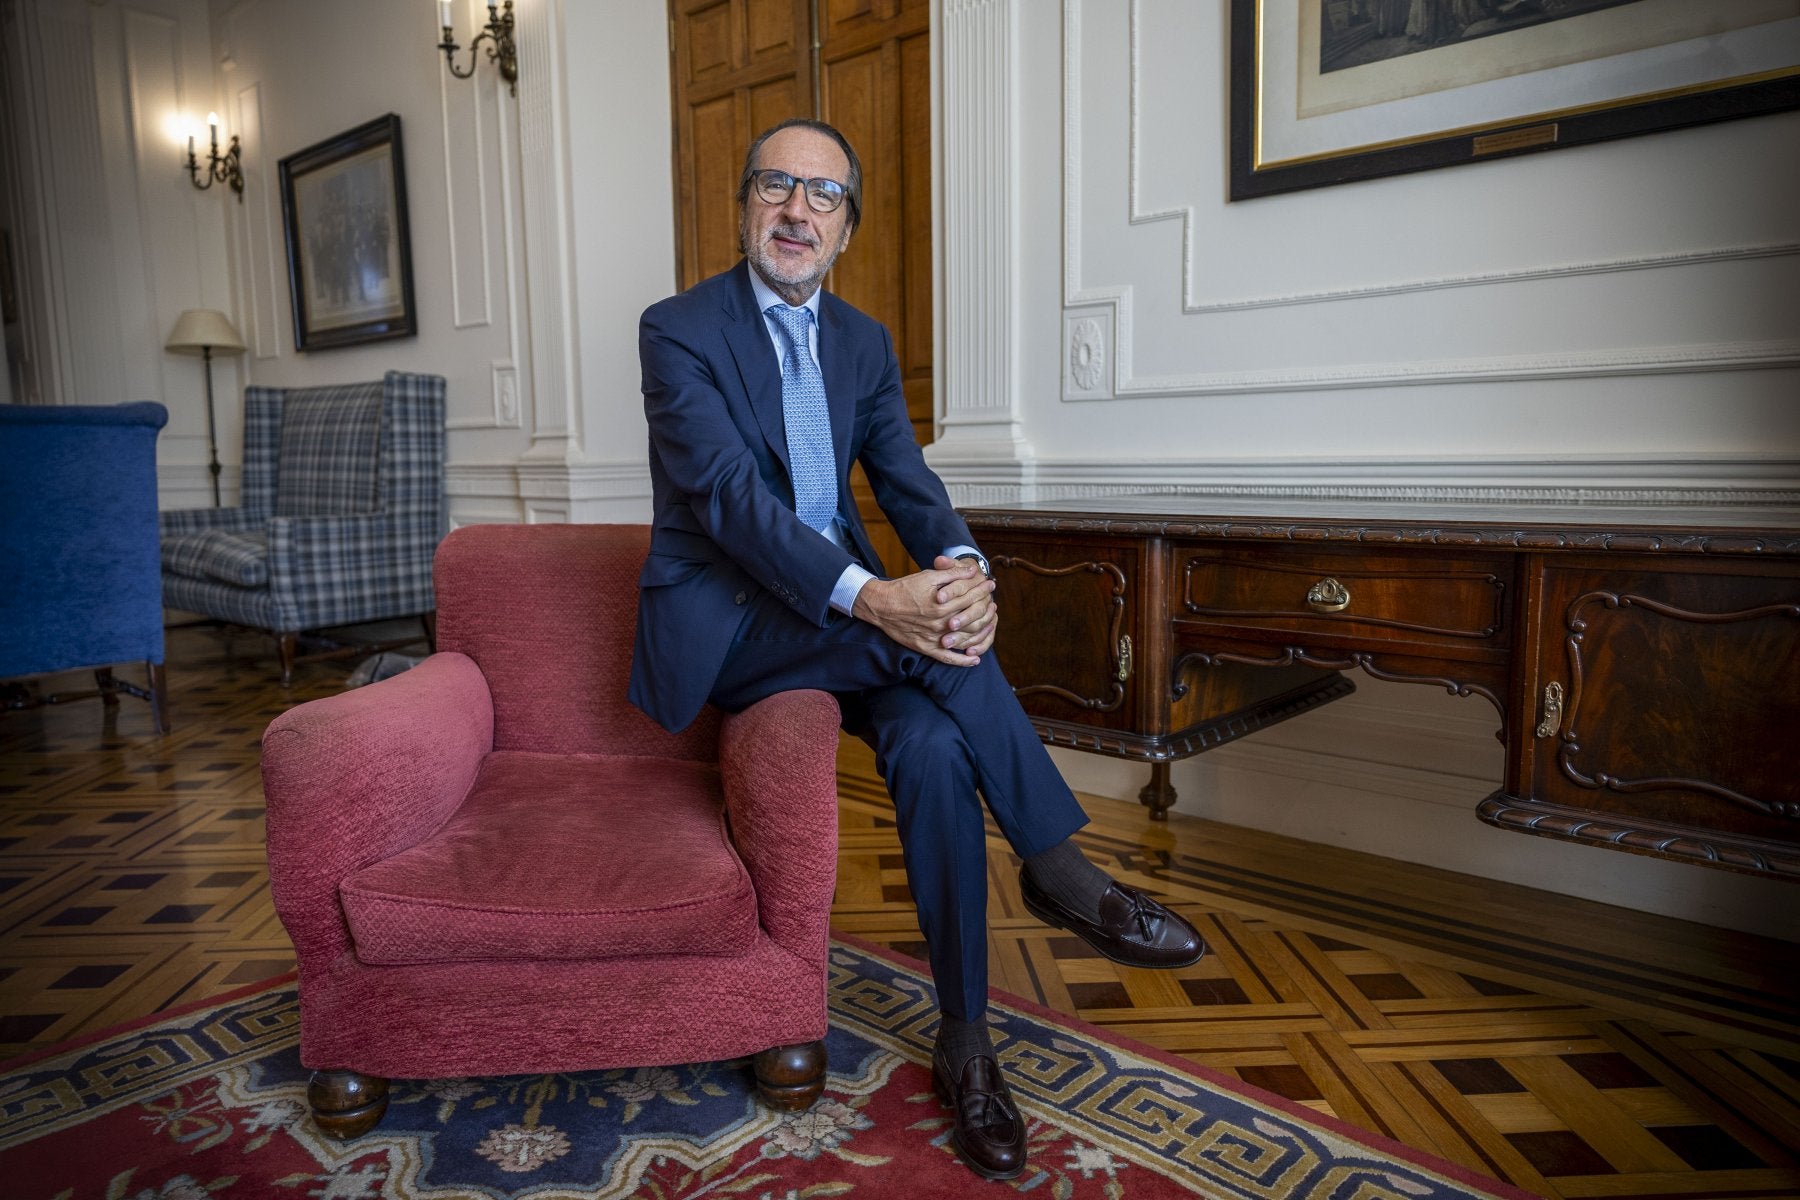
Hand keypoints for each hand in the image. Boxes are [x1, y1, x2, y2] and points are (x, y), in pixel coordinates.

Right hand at [852, 557, 995, 666]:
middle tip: (993, 602)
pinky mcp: (926, 648)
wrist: (881, 606)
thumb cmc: (904, 588)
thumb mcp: (928, 576)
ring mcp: (934, 638)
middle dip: (985, 608)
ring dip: (981, 632)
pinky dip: (962, 660)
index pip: (970, 598)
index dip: (982, 590)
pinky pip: (948, 658)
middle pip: (971, 618)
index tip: (990, 585)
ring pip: (964, 639)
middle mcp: (940, 623)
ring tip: (990, 624)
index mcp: (941, 605)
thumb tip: (972, 571)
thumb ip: (951, 574)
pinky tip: (975, 659)